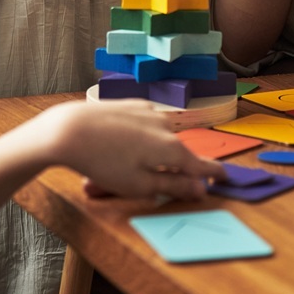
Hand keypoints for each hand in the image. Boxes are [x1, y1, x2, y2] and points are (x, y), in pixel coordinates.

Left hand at [42, 100, 225, 200]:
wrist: (69, 130)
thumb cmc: (103, 163)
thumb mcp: (140, 186)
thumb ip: (174, 186)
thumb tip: (201, 189)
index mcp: (173, 149)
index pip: (202, 165)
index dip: (213, 174)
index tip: (224, 177)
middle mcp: (167, 126)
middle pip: (176, 154)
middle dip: (163, 172)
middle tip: (137, 187)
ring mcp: (149, 112)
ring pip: (156, 141)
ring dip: (143, 158)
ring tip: (113, 173)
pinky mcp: (132, 105)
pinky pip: (142, 129)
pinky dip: (133, 143)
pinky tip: (113, 151)